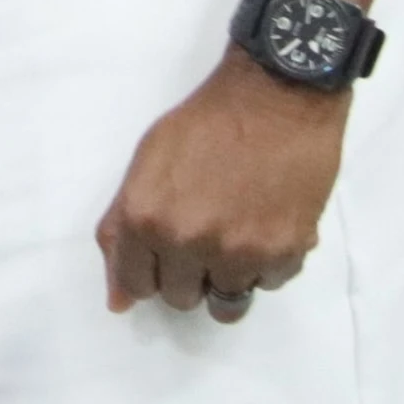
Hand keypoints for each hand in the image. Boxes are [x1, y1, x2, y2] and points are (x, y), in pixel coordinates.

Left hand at [95, 50, 352, 317]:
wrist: (274, 99)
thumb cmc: (204, 123)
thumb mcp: (146, 163)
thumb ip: (122, 229)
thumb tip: (118, 301)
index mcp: (146, 216)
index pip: (134, 284)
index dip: (144, 271)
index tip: (157, 258)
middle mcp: (189, 242)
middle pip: (179, 298)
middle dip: (184, 273)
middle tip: (199, 234)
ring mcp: (240, 254)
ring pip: (225, 304)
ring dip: (224, 276)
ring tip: (232, 235)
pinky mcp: (284, 255)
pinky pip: (266, 285)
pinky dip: (263, 265)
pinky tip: (262, 223)